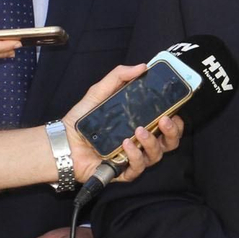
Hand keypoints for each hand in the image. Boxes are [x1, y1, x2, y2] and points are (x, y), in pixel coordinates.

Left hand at [63, 65, 184, 183]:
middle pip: (169, 143)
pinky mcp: (122, 171)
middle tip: (166, 120)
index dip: (176, 121)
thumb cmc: (82, 119)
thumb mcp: (99, 92)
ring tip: (140, 130)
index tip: (175, 110)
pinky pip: (137, 168)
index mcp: (140, 124)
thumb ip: (119, 76)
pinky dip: (135, 156)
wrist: (62, 142)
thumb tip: (142, 66)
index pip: (166, 126)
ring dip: (152, 142)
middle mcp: (140, 143)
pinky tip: (127, 144)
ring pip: (156, 155)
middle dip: (172, 132)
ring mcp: (132, 158)